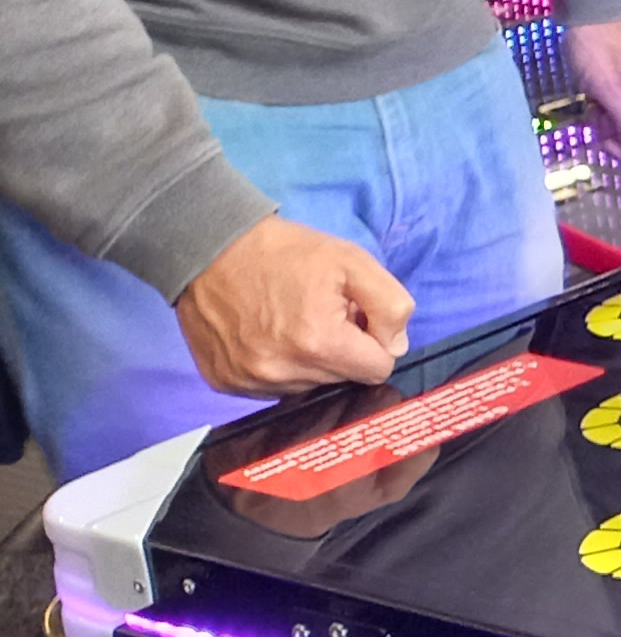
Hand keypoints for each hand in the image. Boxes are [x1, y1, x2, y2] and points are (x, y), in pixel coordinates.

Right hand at [174, 216, 411, 397]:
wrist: (209, 248)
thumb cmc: (285, 252)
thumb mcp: (353, 261)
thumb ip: (390, 306)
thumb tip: (395, 347)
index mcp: (319, 343)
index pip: (377, 369)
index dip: (375, 341)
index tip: (356, 318)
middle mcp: (283, 372)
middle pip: (342, 378)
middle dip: (342, 348)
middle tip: (319, 312)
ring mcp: (250, 382)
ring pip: (309, 386)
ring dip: (310, 360)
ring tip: (291, 321)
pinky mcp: (226, 383)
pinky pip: (272, 388)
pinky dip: (278, 366)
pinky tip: (266, 334)